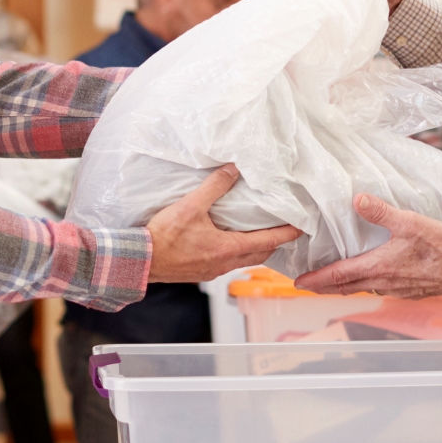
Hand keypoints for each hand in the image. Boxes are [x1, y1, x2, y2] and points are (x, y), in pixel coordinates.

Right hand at [146, 164, 299, 282]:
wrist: (140, 261)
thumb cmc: (163, 237)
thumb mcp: (190, 206)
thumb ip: (214, 187)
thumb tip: (232, 170)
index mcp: (227, 248)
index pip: (267, 241)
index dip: (286, 234)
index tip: (301, 228)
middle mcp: (224, 263)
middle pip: (260, 255)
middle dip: (275, 243)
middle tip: (284, 231)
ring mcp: (213, 270)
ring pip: (245, 261)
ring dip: (256, 249)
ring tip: (260, 234)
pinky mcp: (202, 272)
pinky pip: (229, 263)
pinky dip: (238, 253)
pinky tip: (230, 243)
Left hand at [295, 193, 441, 296]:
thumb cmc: (441, 248)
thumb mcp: (409, 222)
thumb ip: (381, 212)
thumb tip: (356, 199)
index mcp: (378, 267)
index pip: (338, 276)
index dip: (316, 279)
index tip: (299, 283)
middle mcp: (383, 283)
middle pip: (345, 287)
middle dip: (324, 286)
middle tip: (307, 286)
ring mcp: (395, 290)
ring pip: (362, 290)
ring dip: (344, 286)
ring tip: (332, 281)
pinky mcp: (408, 292)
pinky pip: (379, 290)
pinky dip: (365, 286)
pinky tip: (369, 278)